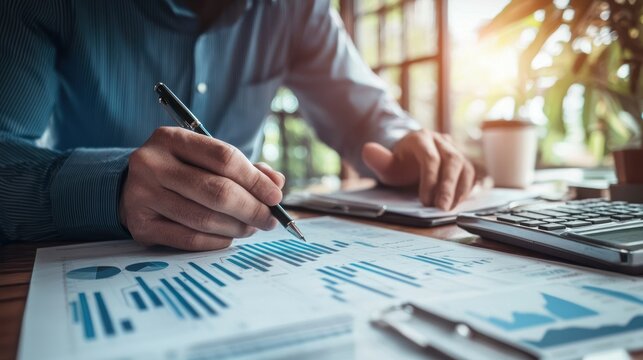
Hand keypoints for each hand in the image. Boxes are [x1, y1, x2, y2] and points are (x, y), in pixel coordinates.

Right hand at [119, 127, 284, 250]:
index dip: (255, 180)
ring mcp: (142, 196)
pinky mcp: (140, 225)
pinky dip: (216, 240)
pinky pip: (189, 238)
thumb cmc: (180, 170)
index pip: (224, 158)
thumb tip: (276, 184)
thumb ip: (244, 167)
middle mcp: (152, 164)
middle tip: (269, 219)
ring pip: (204, 218)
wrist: (129, 187)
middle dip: (252, 208)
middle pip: (217, 191)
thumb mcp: (205, 157)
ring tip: (251, 228)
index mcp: (170, 138)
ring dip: (237, 227)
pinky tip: (228, 237)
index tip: (275, 196)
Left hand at [362, 129, 474, 209]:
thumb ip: (377, 159)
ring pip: (465, 167)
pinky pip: (470, 175)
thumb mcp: (385, 164)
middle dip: (449, 186)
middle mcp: (441, 141)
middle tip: (442, 208)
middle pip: (453, 161)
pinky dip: (465, 190)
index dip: (430, 179)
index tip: (425, 200)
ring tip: (449, 208)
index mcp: (421, 138)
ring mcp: (454, 151)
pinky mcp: (462, 163)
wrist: (408, 157)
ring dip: (460, 190)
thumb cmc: (397, 163)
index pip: (431, 157)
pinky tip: (455, 203)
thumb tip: (367, 149)